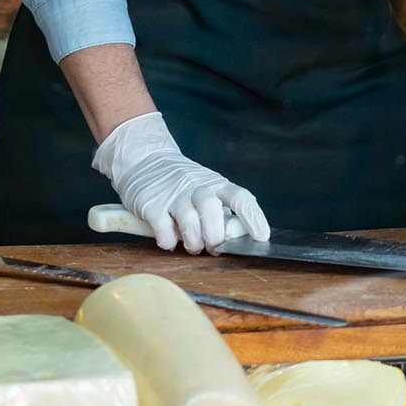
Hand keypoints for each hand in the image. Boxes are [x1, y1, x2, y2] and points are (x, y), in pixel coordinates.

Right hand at [91, 110, 270, 251]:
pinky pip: (164, 231)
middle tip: (212, 246)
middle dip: (214, 236)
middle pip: (212, 211)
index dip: (253, 217)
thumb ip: (218, 210)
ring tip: (192, 245)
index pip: (239, 197)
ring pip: (189, 222)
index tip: (262, 237)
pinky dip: (169, 242)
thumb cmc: (181, 182)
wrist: (143, 159)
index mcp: (215, 183)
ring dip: (193, 242)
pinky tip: (169, 239)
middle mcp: (195, 186)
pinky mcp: (151, 205)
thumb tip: (235, 238)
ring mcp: (172, 195)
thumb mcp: (205, 187)